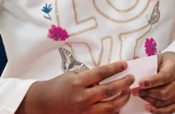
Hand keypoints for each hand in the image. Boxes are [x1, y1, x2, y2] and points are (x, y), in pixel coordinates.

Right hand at [17, 61, 134, 113]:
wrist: (42, 103)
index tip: (125, 65)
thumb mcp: (71, 74)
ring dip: (123, 99)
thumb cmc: (57, 86)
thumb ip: (88, 75)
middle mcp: (82, 97)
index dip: (115, 68)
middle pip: (109, 91)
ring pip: (110, 107)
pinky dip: (114, 111)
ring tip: (127, 92)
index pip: (101, 73)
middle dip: (124, 83)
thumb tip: (106, 75)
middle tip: (131, 78)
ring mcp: (84, 111)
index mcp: (78, 82)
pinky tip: (118, 105)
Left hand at [137, 52, 174, 113]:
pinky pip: (170, 109)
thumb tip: (132, 73)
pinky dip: (158, 110)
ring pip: (165, 101)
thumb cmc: (167, 62)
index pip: (165, 77)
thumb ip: (149, 66)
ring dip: (150, 101)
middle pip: (165, 92)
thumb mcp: (159, 59)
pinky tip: (148, 107)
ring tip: (139, 96)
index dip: (152, 82)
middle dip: (148, 93)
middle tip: (135, 91)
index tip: (139, 84)